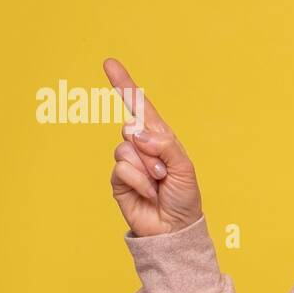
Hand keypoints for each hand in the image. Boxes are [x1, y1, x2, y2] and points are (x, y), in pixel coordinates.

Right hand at [104, 57, 203, 236]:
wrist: (174, 228)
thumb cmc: (184, 197)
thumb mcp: (184, 167)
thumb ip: (163, 144)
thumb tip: (135, 133)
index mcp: (160, 138)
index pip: (140, 108)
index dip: (125, 86)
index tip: (109, 64)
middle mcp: (142, 146)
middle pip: (131, 128)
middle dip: (150, 150)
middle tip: (164, 172)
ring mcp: (129, 162)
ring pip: (125, 149)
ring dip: (146, 169)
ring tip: (158, 184)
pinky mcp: (118, 179)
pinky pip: (121, 169)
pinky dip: (138, 181)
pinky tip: (148, 193)